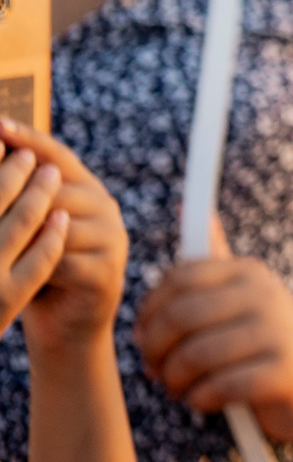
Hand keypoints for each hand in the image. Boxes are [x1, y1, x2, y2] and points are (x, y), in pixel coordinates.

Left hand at [0, 121, 128, 355]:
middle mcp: (105, 205)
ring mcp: (112, 237)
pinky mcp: (108, 272)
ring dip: (20, 237)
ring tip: (1, 247)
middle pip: (52, 188)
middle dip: (11, 193)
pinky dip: (34, 269)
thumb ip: (21, 195)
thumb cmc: (36, 268)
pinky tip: (19, 276)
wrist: (67, 323)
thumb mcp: (28, 226)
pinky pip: (61, 262)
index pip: (55, 154)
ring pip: (55, 225)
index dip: (26, 138)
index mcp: (86, 188)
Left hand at [136, 249, 292, 440]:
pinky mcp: (286, 372)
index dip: (148, 313)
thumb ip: (215, 257)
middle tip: (157, 371)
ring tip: (179, 388)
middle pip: (180, 318)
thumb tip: (186, 206)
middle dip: (156, 352)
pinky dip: (201, 399)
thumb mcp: (241, 296)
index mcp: (248, 272)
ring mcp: (280, 331)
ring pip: (195, 356)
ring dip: (175, 381)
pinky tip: (205, 400)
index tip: (145, 338)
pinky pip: (220, 386)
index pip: (177, 280)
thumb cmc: (264, 340)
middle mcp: (266, 294)